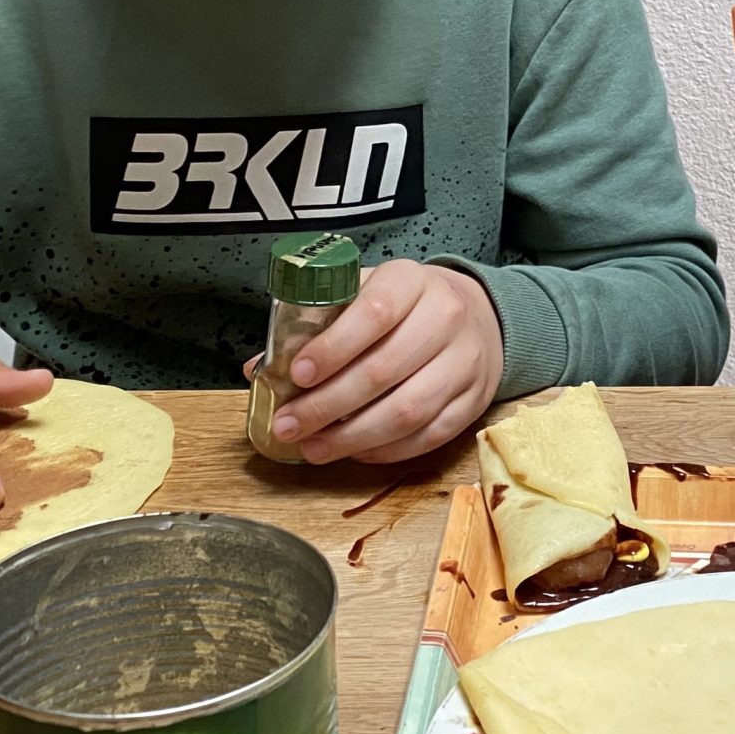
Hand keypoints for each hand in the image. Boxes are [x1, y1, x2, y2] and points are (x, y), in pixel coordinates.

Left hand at [262, 260, 503, 464]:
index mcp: (411, 282)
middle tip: (289, 425)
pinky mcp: (473, 402)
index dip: (332, 348)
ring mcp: (464, 363)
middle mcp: (445, 319)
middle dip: (328, 405)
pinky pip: (428, 436)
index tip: (297, 375)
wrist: (475, 316)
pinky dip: (386, 451)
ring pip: (407, 411)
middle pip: (384, 370)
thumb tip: (259, 369)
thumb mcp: (362, 294)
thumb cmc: (404, 306)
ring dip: (353, 437)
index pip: (373, 314)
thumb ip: (315, 324)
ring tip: (313, 447)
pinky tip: (354, 451)